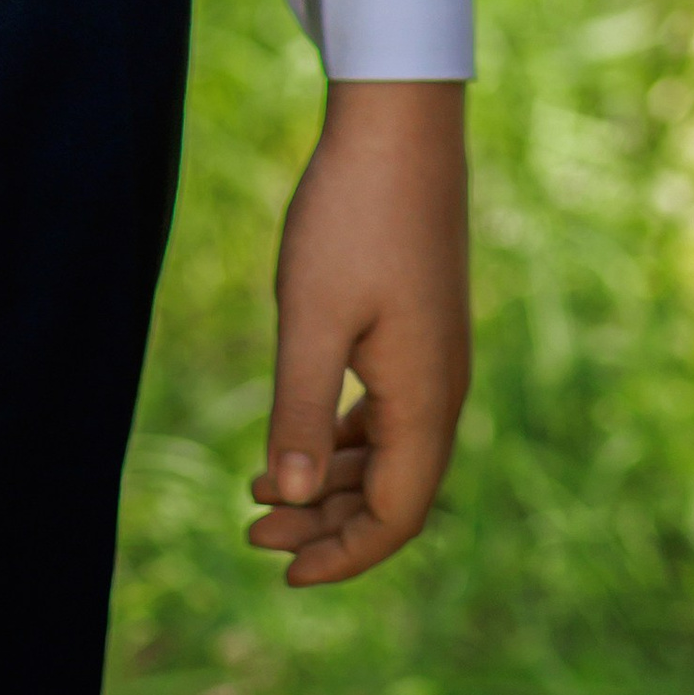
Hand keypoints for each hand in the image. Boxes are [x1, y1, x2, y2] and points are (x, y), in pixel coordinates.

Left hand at [246, 78, 469, 585]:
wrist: (399, 122)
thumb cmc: (352, 215)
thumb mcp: (311, 315)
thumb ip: (299, 409)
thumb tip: (287, 498)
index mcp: (426, 398)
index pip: (395, 515)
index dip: (342, 555)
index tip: (282, 572)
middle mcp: (442, 387)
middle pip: (393, 492)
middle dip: (324, 524)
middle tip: (250, 532)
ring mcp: (434, 355)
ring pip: (389, 452)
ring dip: (329, 481)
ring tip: (258, 492)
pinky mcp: (418, 325)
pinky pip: (389, 411)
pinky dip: (343, 437)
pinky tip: (301, 435)